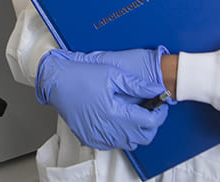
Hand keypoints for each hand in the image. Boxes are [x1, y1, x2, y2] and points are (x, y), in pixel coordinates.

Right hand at [35, 49, 168, 150]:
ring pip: (129, 143)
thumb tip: (157, 90)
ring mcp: (99, 137)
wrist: (57, 82)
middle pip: (143, 137)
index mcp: (117, 114)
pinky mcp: (92, 139)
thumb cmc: (83, 76)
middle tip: (150, 108)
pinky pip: (114, 143)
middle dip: (152, 124)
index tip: (161, 103)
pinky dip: (121, 135)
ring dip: (137, 130)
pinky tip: (118, 119)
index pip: (150, 122)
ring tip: (134, 112)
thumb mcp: (114, 75)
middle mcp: (109, 130)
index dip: (160, 113)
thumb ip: (139, 86)